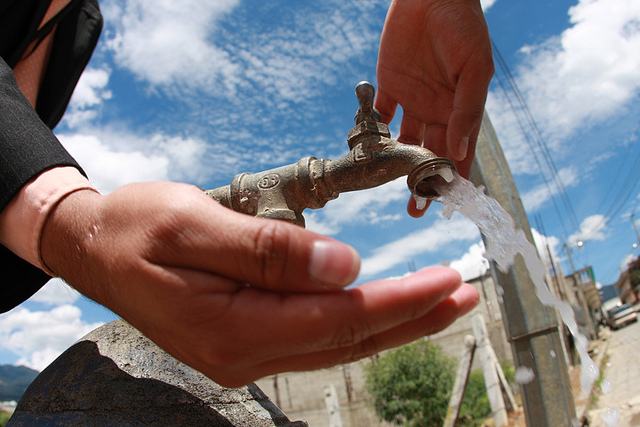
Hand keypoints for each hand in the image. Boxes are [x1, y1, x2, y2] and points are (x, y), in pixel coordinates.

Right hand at [41, 182, 477, 386]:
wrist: (94, 247)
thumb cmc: (137, 228)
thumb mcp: (193, 225)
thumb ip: (268, 251)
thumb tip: (347, 266)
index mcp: (233, 327)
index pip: (338, 319)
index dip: (399, 302)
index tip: (447, 282)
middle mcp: (244, 354)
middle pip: (346, 341)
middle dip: (411, 319)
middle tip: (464, 296)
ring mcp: (243, 354)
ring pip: (335, 343)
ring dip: (392, 323)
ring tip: (440, 302)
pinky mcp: (244, 341)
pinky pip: (313, 337)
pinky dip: (356, 323)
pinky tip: (380, 312)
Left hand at [376, 0, 493, 216]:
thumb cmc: (463, 26)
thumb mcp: (474, 67)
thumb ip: (466, 107)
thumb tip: (459, 148)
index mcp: (460, 108)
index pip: (459, 150)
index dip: (453, 176)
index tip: (446, 201)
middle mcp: (437, 110)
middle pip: (430, 154)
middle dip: (423, 181)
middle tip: (416, 208)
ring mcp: (412, 100)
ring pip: (404, 143)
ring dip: (397, 166)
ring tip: (391, 189)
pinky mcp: (389, 86)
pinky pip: (379, 116)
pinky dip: (374, 133)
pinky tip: (368, 152)